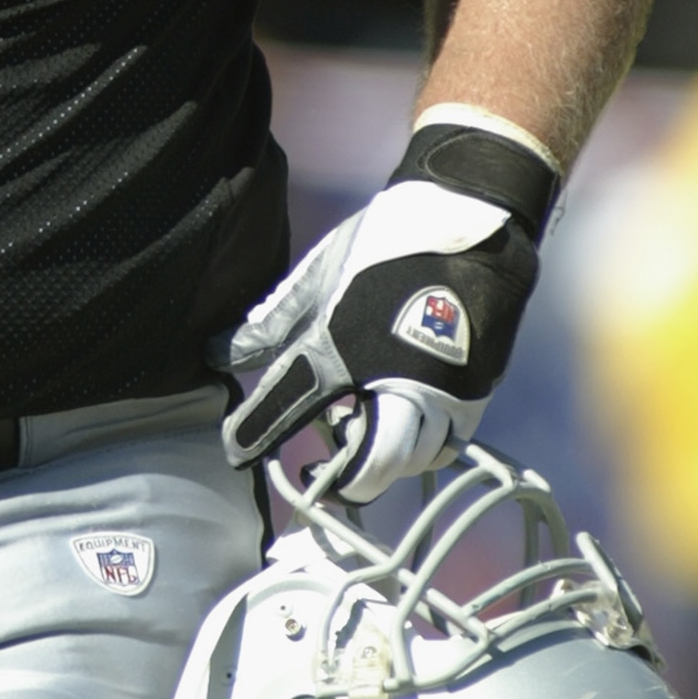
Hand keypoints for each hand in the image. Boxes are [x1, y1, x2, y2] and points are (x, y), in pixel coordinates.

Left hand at [219, 118, 555, 501]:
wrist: (473, 219)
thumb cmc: (386, 244)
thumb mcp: (318, 278)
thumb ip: (272, 326)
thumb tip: (219, 356)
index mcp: (346, 345)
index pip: (291, 405)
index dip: (255, 436)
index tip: (236, 453)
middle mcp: (399, 379)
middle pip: (374, 463)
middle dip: (343, 479)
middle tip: (317, 468)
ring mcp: (447, 390)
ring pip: (415, 460)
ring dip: (381, 462)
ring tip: (355, 431)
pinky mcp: (478, 391)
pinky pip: (447, 442)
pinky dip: (419, 448)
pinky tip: (396, 422)